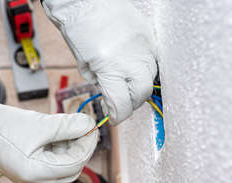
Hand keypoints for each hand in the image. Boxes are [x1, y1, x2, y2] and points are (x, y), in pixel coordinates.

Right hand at [0, 95, 97, 182]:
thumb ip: (67, 126)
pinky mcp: (27, 170)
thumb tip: (89, 124)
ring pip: (62, 168)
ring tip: (68, 129)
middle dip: (80, 149)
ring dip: (69, 149)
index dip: (87, 144)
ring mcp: (30, 177)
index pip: (74, 163)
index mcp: (35, 172)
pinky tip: (56, 135)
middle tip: (82, 128)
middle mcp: (33, 180)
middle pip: (71, 170)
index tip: (91, 127)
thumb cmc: (1, 127)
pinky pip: (51, 165)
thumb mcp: (39, 124)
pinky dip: (58, 151)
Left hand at [42, 0, 157, 123]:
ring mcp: (144, 47)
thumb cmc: (79, 30)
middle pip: (142, 94)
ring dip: (140, 86)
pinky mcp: (150, 36)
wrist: (87, 1)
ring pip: (152, 77)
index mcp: (110, 68)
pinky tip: (134, 69)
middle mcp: (132, 59)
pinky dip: (146, 70)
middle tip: (120, 103)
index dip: (118, 116)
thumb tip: (111, 95)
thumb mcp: (83, 64)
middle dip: (131, 103)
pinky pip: (156, 60)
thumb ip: (100, 82)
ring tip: (126, 84)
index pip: (122, 104)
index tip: (114, 118)